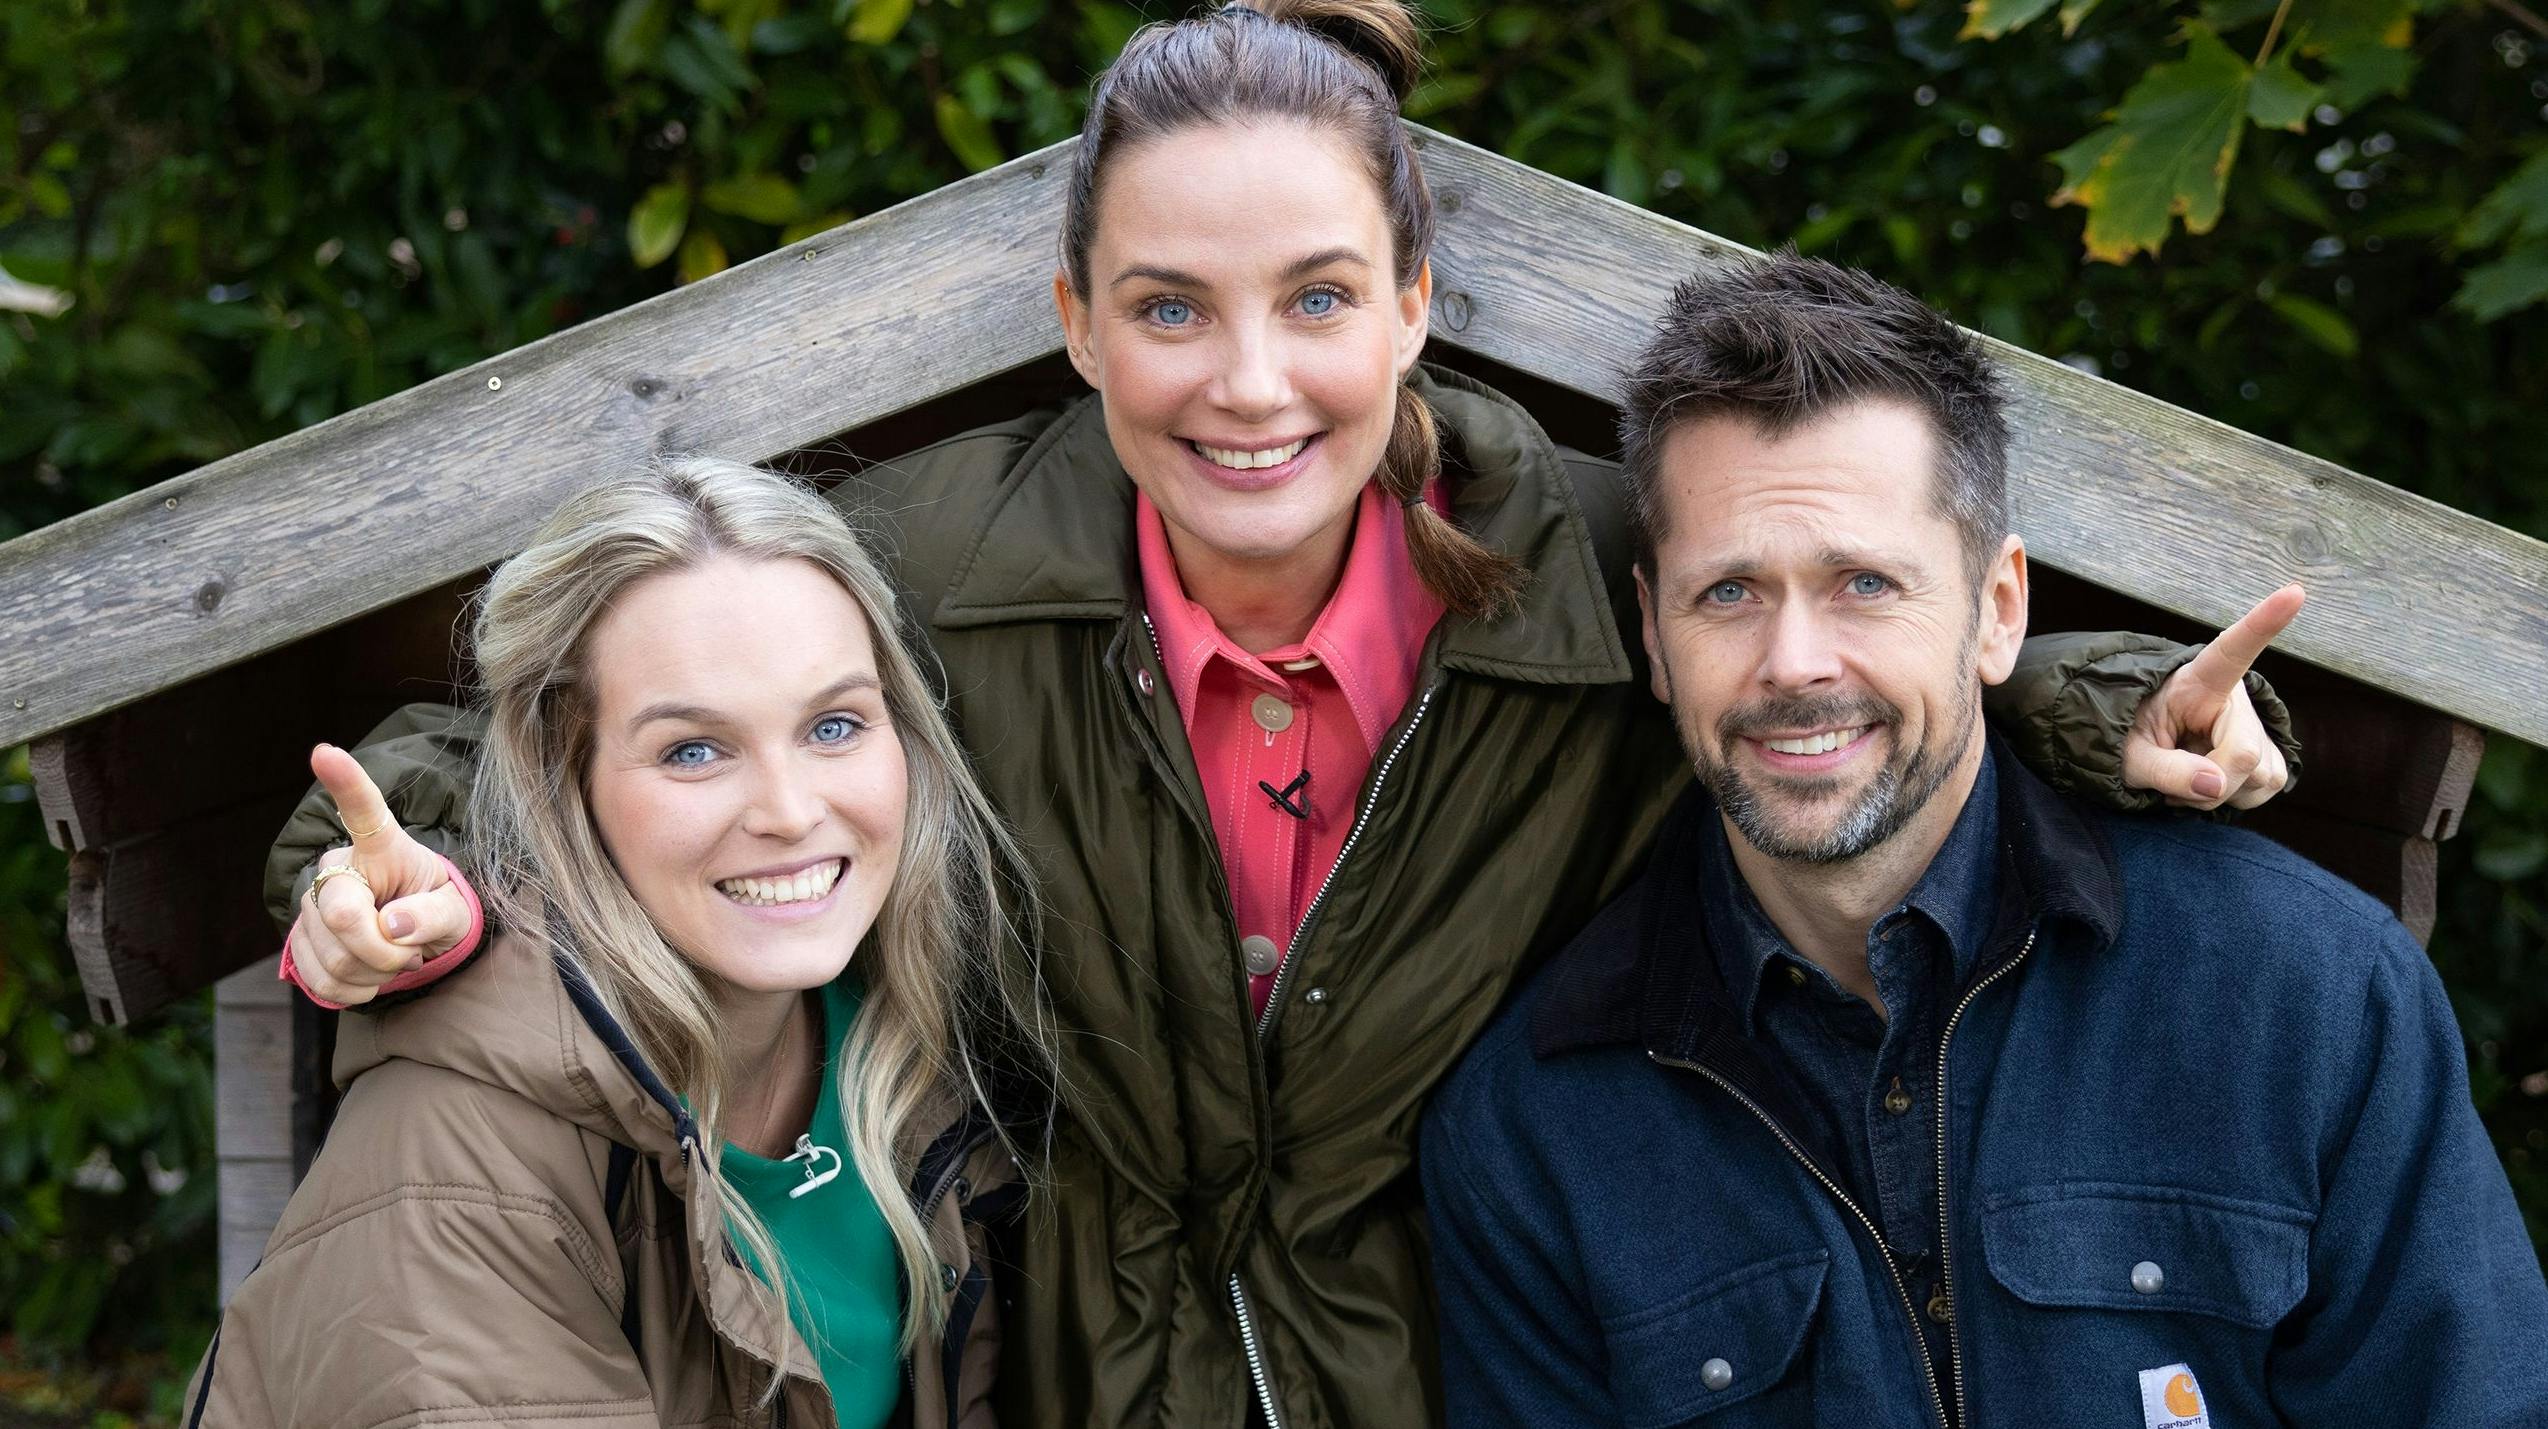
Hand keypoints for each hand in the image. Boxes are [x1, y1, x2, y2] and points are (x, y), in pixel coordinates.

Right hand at [287, 744, 475, 1005]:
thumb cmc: (434, 910)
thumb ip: (433, 916)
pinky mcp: (298, 941)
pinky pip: (318, 982)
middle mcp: (336, 868)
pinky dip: (352, 992)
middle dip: (383, 953)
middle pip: (342, 919)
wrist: (412, 938)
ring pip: (330, 959)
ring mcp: (311, 905)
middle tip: (409, 952)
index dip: (344, 782)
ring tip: (392, 959)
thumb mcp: (454, 912)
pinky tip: (368, 976)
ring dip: (372, 975)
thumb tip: (393, 926)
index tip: (325, 751)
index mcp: (380, 847)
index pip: (362, 810)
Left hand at [2121, 585, 2304, 811]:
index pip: (2233, 648)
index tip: (2294, 591)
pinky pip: (2267, 787)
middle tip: (2172, 782)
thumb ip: (2166, 770)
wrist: (2141, 749)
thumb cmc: (2130, 738)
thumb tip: (2216, 785)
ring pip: (2262, 777)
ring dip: (2220, 793)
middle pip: (2244, 755)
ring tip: (2188, 775)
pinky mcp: (2269, 753)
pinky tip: (2210, 783)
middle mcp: (2236, 698)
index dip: (2264, 622)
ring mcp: (2257, 726)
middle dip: (2209, 784)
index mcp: (2199, 680)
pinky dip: (2236, 797)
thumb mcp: (2129, 756)